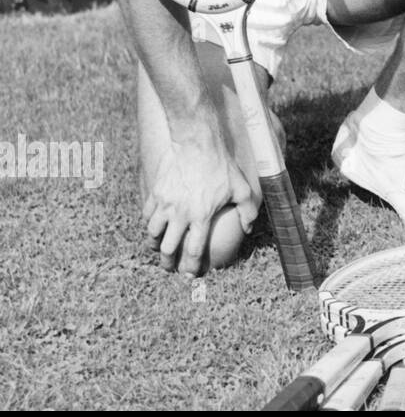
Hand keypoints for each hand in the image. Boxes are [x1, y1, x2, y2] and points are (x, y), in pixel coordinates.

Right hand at [143, 136, 256, 276]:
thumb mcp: (242, 187)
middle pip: (167, 248)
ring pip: (152, 233)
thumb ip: (247, 210)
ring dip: (155, 245)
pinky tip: (153, 225)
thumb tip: (247, 229)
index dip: (191, 267)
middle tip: (170, 267)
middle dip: (167, 263)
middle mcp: (179, 213)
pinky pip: (146, 214)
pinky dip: (148, 224)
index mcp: (200, 216)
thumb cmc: (221, 164)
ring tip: (159, 248)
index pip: (193, 251)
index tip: (191, 275)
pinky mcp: (154, 191)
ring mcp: (164, 203)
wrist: (195, 140)